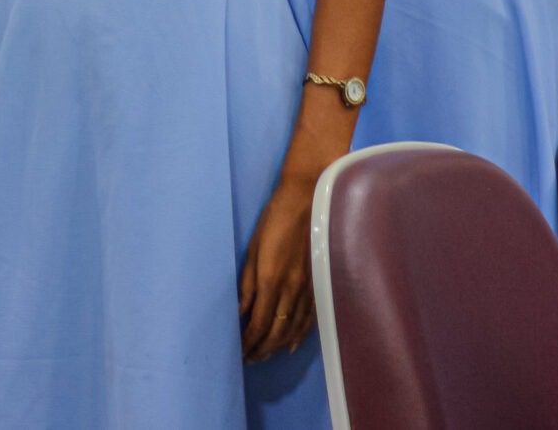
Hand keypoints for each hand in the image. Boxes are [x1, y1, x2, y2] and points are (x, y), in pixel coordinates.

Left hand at [238, 170, 317, 360]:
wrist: (310, 198)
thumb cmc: (275, 219)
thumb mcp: (253, 248)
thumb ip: (247, 283)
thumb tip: (239, 312)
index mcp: (272, 280)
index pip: (257, 324)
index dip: (247, 343)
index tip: (238, 353)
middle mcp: (292, 290)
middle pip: (276, 331)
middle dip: (261, 349)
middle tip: (248, 359)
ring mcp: (309, 288)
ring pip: (294, 328)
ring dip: (277, 345)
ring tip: (264, 355)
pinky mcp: (319, 283)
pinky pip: (310, 318)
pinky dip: (300, 335)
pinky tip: (291, 344)